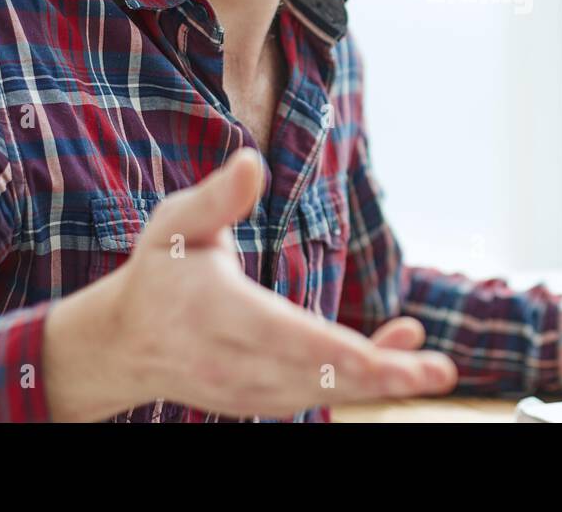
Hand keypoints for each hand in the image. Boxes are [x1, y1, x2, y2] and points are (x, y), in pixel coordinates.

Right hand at [44, 147, 457, 420]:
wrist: (123, 343)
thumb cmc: (160, 270)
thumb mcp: (176, 225)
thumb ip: (218, 198)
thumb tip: (251, 161)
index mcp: (213, 311)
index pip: (278, 335)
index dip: (329, 349)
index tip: (374, 356)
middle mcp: (231, 360)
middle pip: (313, 374)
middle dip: (378, 375)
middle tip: (439, 371)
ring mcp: (245, 390)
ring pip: (321, 391)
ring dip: (380, 382)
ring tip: (433, 367)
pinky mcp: (259, 401)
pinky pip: (316, 394)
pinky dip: (359, 383)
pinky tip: (400, 359)